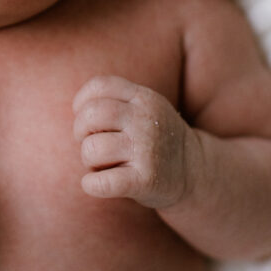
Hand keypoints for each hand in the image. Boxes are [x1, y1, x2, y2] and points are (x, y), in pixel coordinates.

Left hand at [73, 75, 194, 208]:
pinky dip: (91, 184)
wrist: (194, 171)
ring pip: (92, 149)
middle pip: (91, 115)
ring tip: (103, 164)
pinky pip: (102, 182)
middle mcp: (146, 120)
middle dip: (80, 131)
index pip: (100, 86)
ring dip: (88, 160)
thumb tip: (77, 109)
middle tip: (92, 143)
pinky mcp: (146, 179)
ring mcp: (147, 149)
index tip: (87, 119)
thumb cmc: (154, 138)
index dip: (82, 102)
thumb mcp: (143, 108)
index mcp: (143, 98)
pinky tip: (97, 183)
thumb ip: (115, 100)